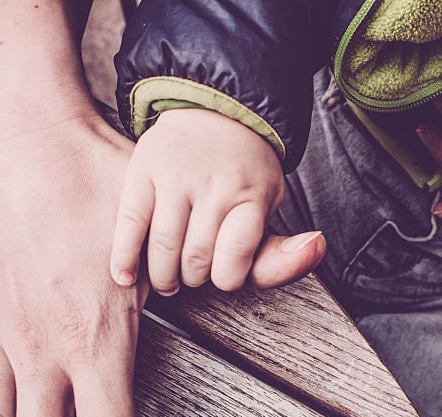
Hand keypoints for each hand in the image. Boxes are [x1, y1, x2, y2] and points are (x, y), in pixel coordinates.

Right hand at [110, 108, 319, 294]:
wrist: (215, 112)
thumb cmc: (242, 176)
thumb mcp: (267, 210)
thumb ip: (279, 249)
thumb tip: (317, 246)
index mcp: (251, 195)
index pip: (234, 259)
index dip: (227, 277)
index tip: (224, 272)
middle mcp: (215, 184)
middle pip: (196, 260)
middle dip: (193, 278)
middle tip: (192, 274)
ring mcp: (176, 177)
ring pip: (163, 249)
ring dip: (163, 276)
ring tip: (167, 278)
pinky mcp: (142, 171)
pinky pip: (130, 224)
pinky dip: (125, 257)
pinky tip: (125, 276)